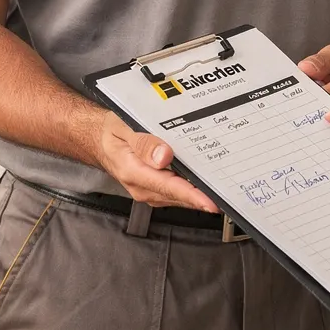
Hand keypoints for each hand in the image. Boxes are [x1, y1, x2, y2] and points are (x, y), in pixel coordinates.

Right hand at [90, 111, 217, 211]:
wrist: (100, 140)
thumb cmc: (112, 132)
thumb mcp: (123, 127)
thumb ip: (143, 142)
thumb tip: (164, 156)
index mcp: (134, 172)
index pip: (168, 186)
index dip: (192, 195)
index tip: (211, 202)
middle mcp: (142, 187)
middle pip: (178, 195)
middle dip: (203, 195)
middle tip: (228, 192)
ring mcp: (148, 191)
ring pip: (179, 196)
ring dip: (198, 194)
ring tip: (222, 188)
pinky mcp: (154, 190)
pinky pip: (176, 193)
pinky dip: (190, 190)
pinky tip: (203, 184)